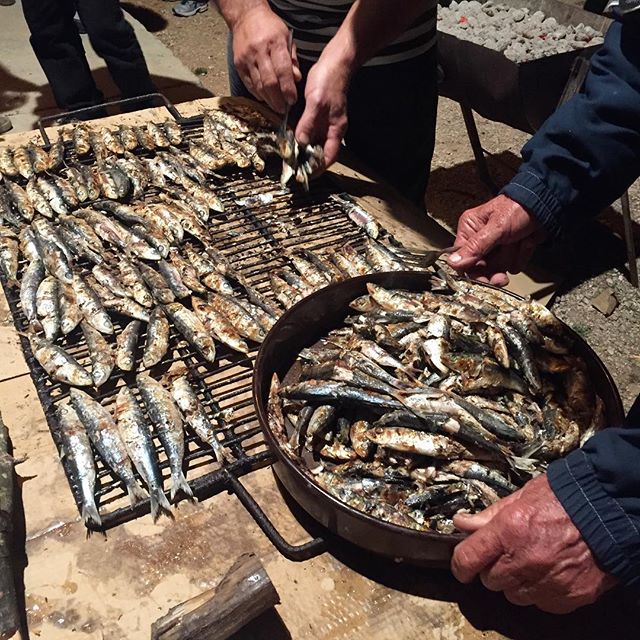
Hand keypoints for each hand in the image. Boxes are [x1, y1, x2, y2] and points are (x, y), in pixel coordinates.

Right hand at [231, 6, 301, 113]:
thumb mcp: (286, 38)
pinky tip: (265, 98)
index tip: (292, 100)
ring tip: (276, 106)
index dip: (288, 88)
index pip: (282, 71)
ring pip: (258, 86)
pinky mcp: (238, 65)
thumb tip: (296, 80)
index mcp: (275, 43)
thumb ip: (292, 60)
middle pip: (269, 82)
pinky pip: (249, 84)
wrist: (245, 17)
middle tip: (284, 109)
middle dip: (278, 99)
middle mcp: (259, 51)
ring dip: (268, 100)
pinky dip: (258, 94)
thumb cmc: (269, 28)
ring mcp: (247, 59)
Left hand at [295, 57, 348, 167]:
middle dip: (308, 161)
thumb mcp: (316, 102)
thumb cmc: (329, 80)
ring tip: (290, 156)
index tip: (304, 175)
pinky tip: (291, 137)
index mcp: (336, 129)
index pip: (329, 157)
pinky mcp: (319, 113)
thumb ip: (308, 123)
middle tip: (292, 167)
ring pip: (314, 142)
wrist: (336, 60)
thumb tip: (300, 142)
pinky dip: (302, 136)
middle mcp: (332, 129)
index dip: (318, 168)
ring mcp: (326, 121)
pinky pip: (310, 130)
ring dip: (303, 149)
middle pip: (321, 152)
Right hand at [447, 195, 544, 286]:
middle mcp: (480, 239)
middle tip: (500, 279)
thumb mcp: (496, 228)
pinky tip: (525, 244)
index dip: (471, 269)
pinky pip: (511, 265)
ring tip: (518, 247)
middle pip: (478, 267)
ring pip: (496, 268)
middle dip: (492, 271)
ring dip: (509, 260)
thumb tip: (452, 262)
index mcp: (470, 229)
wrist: (546, 205)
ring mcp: (495, 247)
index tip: (481, 278)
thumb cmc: (518, 208)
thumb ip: (475, 247)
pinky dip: (520, 257)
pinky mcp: (509, 252)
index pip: (461, 257)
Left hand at [451, 475, 616, 613]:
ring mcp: (547, 581)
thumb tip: (462, 523)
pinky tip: (548, 572)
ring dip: (515, 582)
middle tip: (506, 553)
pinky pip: (540, 602)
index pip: (468, 559)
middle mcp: (525, 560)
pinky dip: (539, 591)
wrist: (607, 512)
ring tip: (530, 561)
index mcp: (509, 531)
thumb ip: (489, 515)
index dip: (460, 565)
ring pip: (513, 595)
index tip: (461, 566)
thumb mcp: (521, 496)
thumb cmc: (564, 498)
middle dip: (492, 568)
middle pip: (490, 580)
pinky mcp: (567, 597)